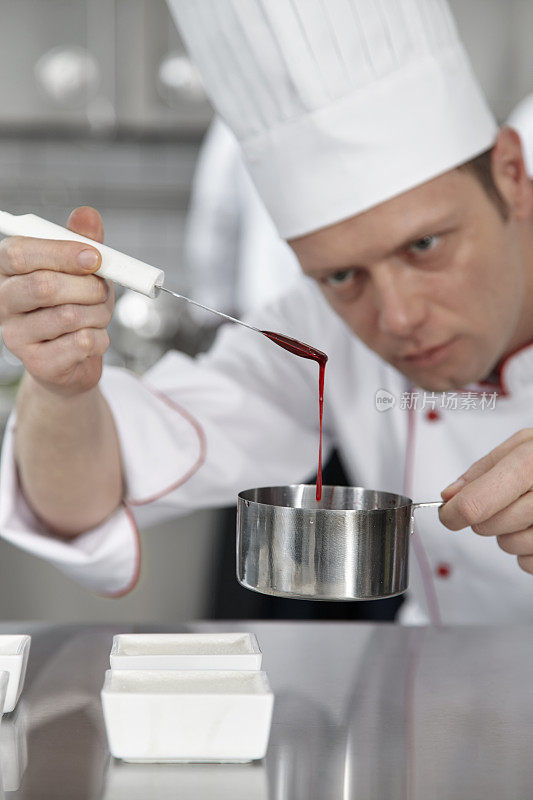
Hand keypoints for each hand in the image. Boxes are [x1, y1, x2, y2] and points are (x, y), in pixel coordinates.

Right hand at [0, 206, 113, 396]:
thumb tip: (88, 214)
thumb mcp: (83, 270)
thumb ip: (84, 241)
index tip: (94, 257)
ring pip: (69, 316)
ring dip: (99, 313)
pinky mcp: (37, 364)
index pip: (19, 253)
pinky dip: (101, 338)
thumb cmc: (76, 306)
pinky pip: (81, 343)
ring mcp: (16, 336)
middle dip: (87, 286)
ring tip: (98, 315)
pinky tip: (93, 339)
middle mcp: (4, 302)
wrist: (74, 359)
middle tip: (102, 290)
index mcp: (8, 271)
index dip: (61, 252)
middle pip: (44, 286)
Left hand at [439, 429, 532, 573]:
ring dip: (510, 533)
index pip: (477, 504)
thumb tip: (450, 496)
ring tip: (529, 511)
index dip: (454, 513)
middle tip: (504, 500)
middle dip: (486, 517)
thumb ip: (485, 468)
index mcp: (532, 462)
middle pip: (490, 526)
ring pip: (510, 546)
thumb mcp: (527, 444)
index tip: (448, 514)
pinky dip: (529, 551)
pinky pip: (530, 563)